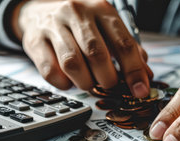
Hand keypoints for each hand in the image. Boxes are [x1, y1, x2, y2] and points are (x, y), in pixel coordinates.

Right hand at [17, 0, 151, 97]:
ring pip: (72, 64)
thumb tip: (145, 78)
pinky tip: (69, 80)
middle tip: (107, 85)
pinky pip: (50, 71)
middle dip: (106, 78)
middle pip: (97, 54)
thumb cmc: (81, 26)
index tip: (140, 91)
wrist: (40, 12)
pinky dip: (63, 84)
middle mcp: (77, 13)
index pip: (123, 43)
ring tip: (88, 82)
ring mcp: (54, 25)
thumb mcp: (107, 30)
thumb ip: (128, 52)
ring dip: (84, 82)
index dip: (134, 71)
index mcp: (102, 10)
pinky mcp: (35, 41)